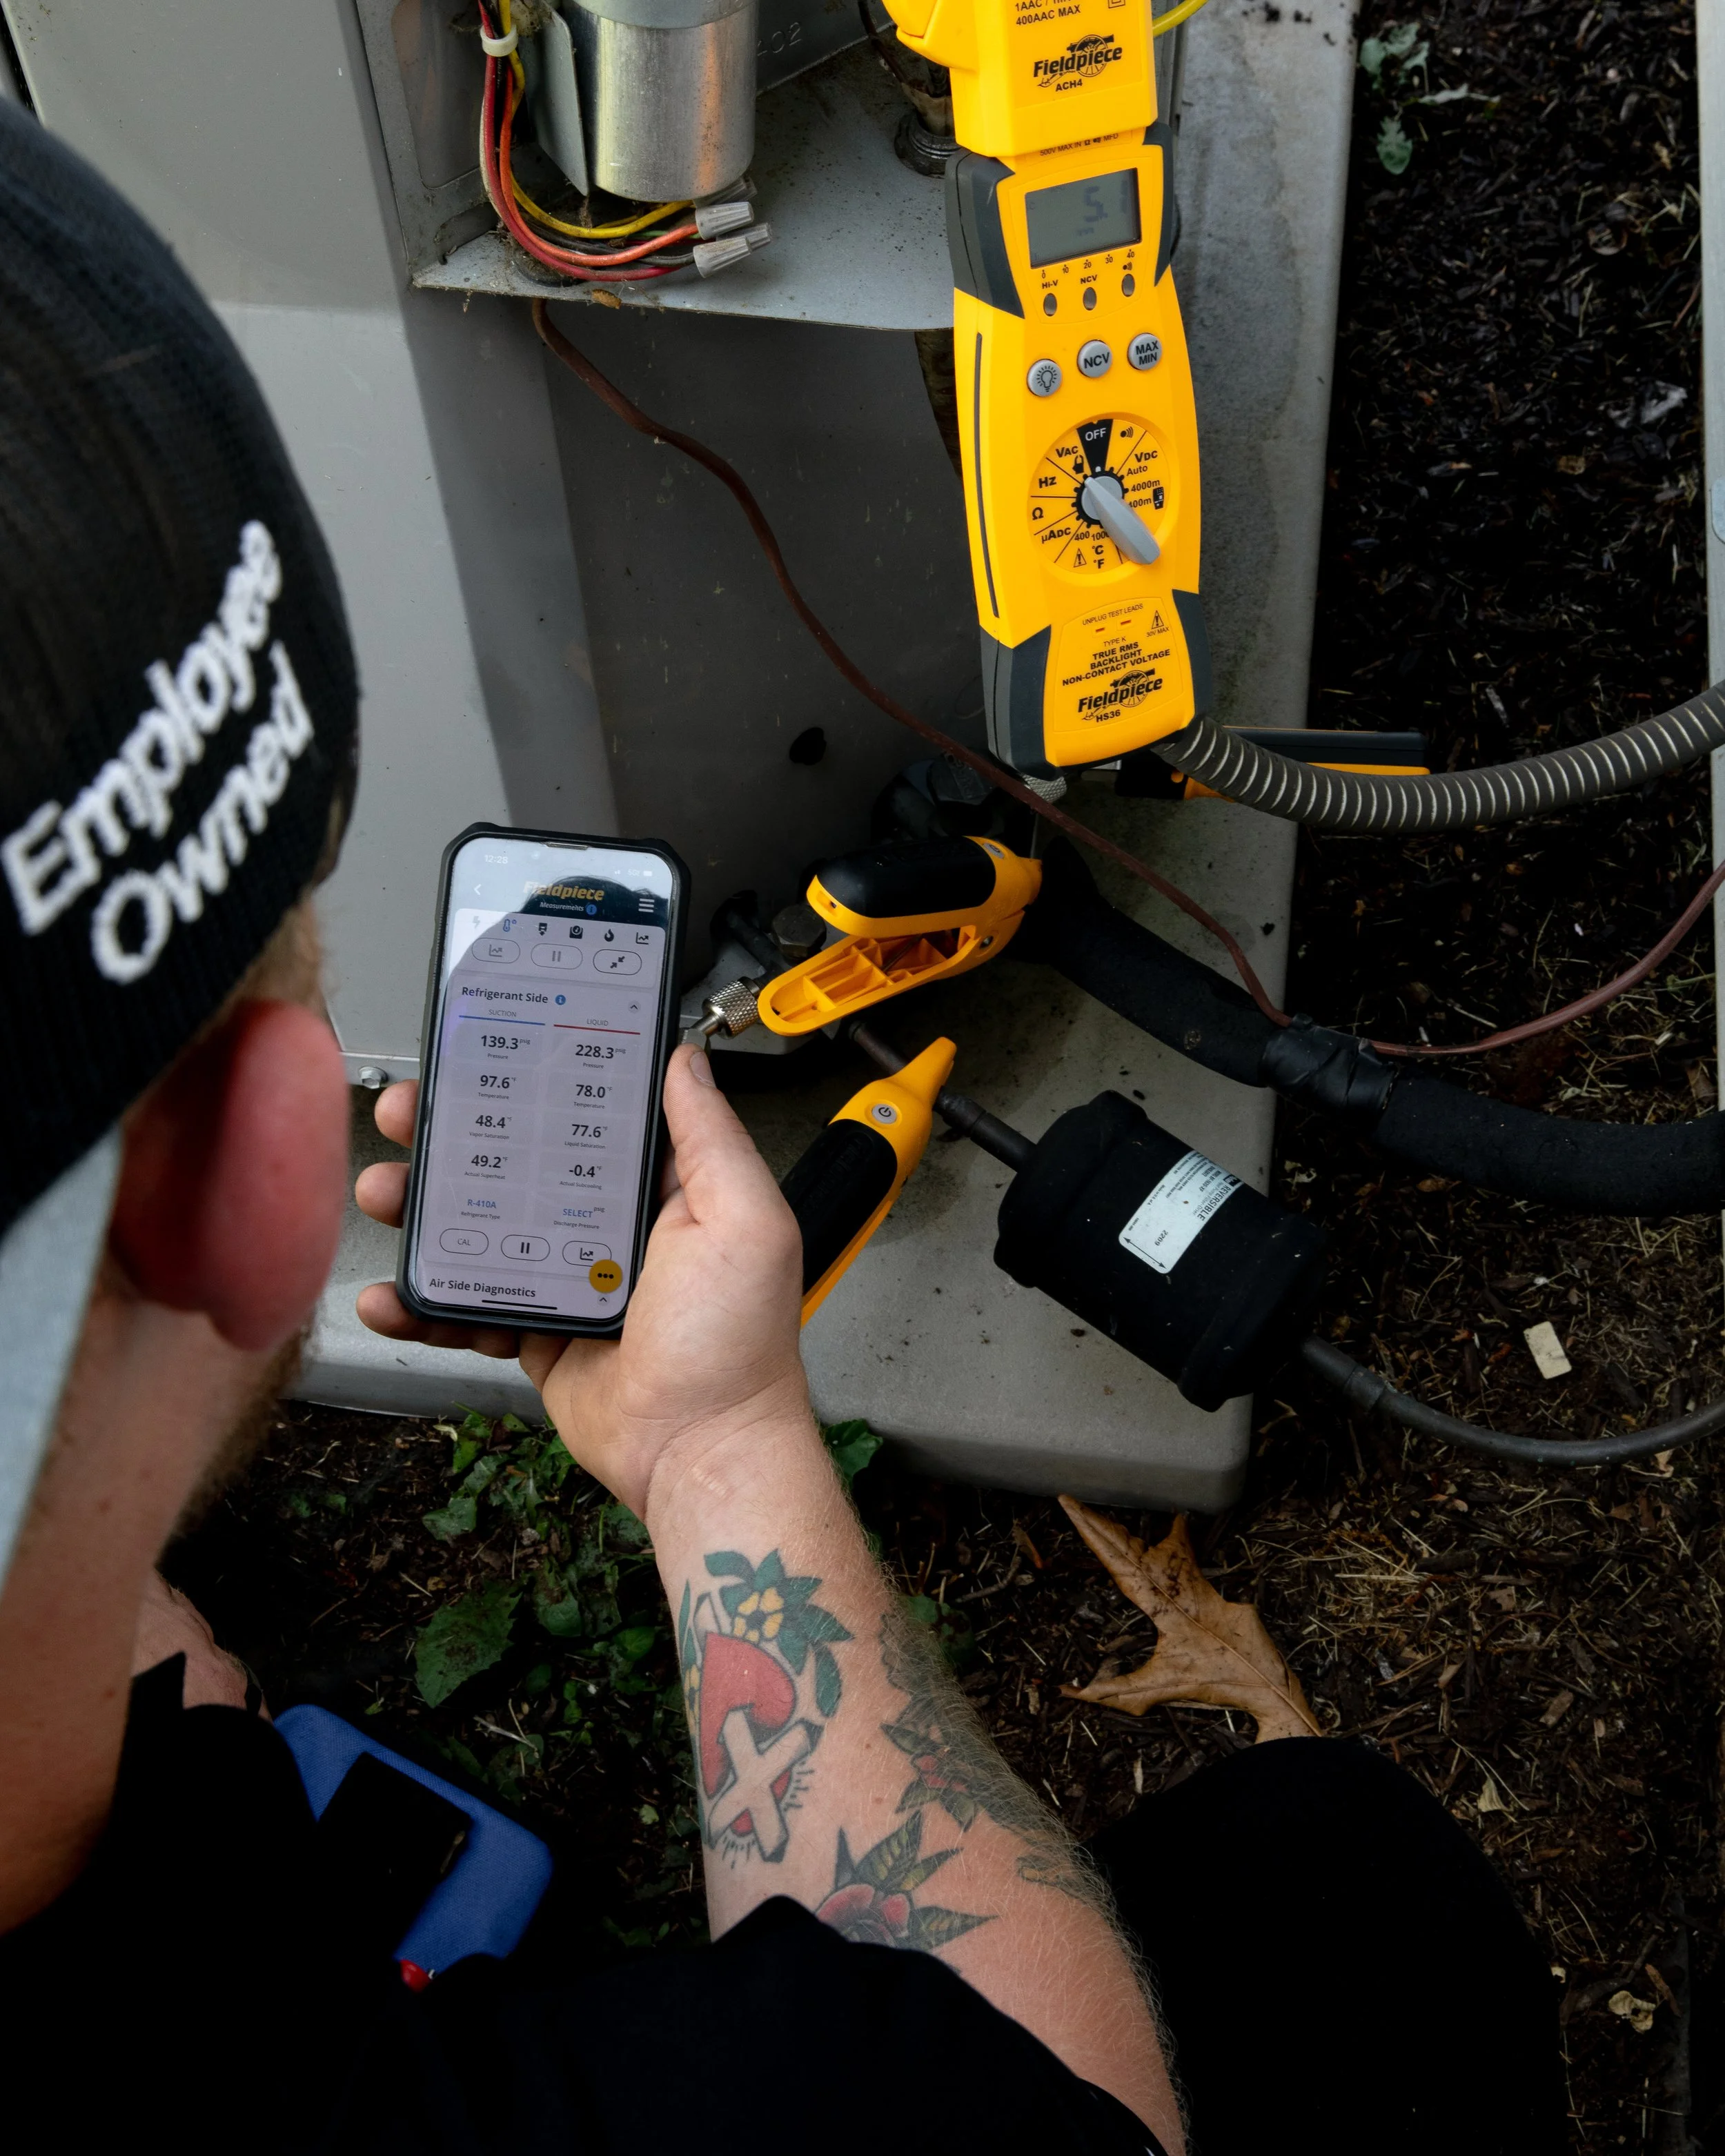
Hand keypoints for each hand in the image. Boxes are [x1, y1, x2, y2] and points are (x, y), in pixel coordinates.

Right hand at [355, 1048, 811, 1516]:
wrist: (699, 1451)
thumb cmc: (735, 1343)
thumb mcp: (742, 1220)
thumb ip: (709, 1137)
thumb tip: (684, 1058)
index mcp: (658, 1192)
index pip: (586, 1117)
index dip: (534, 1082)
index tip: (483, 1054)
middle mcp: (608, 1229)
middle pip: (516, 1166)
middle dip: (453, 1139)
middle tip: (408, 1117)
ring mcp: (565, 1283)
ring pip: (478, 1233)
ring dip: (422, 1213)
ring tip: (384, 1195)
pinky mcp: (534, 1336)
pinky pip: (466, 1310)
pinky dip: (421, 1305)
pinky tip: (388, 1296)